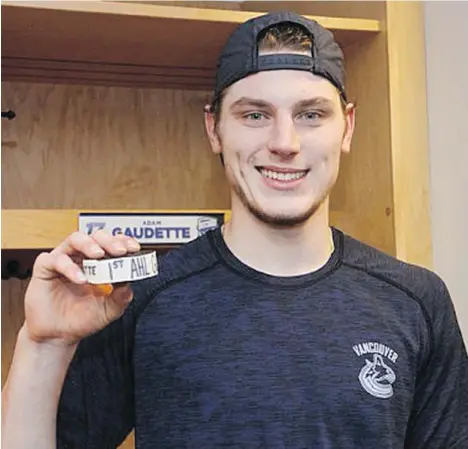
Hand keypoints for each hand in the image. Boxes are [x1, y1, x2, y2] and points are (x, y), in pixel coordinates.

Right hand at [23, 230, 140, 345]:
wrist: (58, 336)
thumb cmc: (82, 319)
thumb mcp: (109, 310)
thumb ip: (121, 297)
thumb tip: (129, 283)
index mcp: (99, 262)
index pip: (113, 244)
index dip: (123, 242)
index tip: (134, 248)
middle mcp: (81, 257)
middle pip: (95, 236)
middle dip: (109, 240)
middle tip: (120, 251)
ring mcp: (63, 261)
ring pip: (75, 239)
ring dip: (89, 244)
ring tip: (99, 255)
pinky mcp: (45, 268)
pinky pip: (56, 259)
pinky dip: (69, 267)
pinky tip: (81, 279)